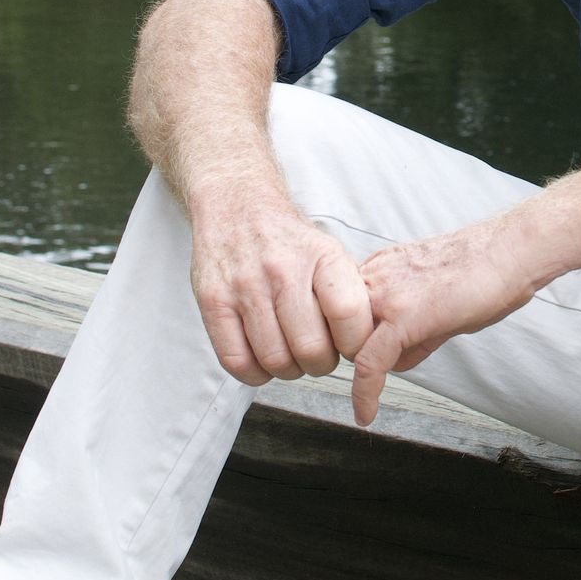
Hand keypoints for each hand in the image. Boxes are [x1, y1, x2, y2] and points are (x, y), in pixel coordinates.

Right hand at [189, 181, 372, 385]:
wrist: (237, 206)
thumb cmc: (287, 238)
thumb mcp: (329, 251)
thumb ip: (348, 293)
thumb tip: (367, 341)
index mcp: (321, 256)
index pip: (349, 314)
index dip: (355, 344)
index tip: (351, 347)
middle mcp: (283, 270)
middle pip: (311, 347)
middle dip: (321, 364)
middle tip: (319, 356)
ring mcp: (245, 286)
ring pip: (275, 359)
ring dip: (289, 370)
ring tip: (291, 356)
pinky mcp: (213, 302)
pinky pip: (236, 361)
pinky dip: (255, 373)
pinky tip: (263, 360)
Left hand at [351, 214, 533, 426]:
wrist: (510, 251)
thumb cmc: (484, 270)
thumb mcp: (434, 298)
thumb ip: (410, 330)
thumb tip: (395, 361)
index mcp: (382, 268)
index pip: (343, 311)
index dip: (348, 340)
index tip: (356, 361)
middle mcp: (376, 276)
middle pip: (341, 328)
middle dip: (354, 354)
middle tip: (377, 373)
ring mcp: (387, 295)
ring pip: (349, 344)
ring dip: (362, 369)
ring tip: (382, 386)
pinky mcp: (404, 315)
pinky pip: (369, 362)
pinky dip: (364, 393)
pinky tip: (366, 413)